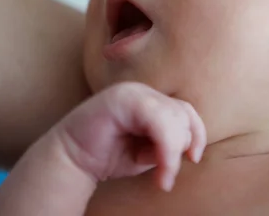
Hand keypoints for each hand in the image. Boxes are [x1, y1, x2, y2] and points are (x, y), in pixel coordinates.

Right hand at [52, 82, 206, 191]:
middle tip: (167, 174)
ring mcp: (132, 91)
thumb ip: (168, 143)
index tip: (193, 159)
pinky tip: (159, 173)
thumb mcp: (147, 150)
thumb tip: (191, 147)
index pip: (186, 110)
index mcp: (150, 100)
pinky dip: (166, 150)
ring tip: (162, 177)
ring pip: (174, 117)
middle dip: (182, 147)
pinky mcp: (122, 98)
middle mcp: (143, 91)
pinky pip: (158, 121)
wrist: (72, 160)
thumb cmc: (108, 156)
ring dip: (173, 153)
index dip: (196, 134)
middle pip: (183, 113)